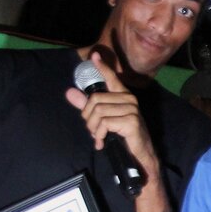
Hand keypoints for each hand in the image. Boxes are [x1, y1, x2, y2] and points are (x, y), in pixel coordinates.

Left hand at [65, 52, 157, 168]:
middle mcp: (129, 99)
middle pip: (95, 100)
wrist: (141, 155)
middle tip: (93, 131)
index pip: (112, 78)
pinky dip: (99, 135)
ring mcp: (131, 109)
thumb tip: (69, 92)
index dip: (102, 67)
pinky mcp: (131, 121)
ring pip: (98, 112)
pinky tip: (102, 143)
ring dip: (93, 129)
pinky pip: (105, 123)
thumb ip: (87, 106)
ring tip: (97, 138)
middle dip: (88, 118)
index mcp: (123, 96)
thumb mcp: (104, 120)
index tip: (94, 56)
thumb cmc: (124, 136)